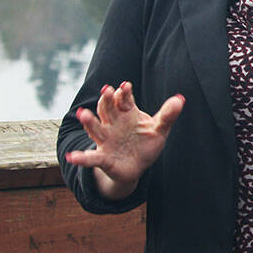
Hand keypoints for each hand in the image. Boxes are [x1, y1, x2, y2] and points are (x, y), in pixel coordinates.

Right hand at [64, 82, 183, 200]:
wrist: (137, 166)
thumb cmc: (146, 143)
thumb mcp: (159, 129)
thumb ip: (168, 115)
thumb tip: (180, 99)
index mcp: (126, 113)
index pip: (123, 100)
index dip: (124, 93)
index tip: (126, 86)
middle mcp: (113, 124)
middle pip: (107, 109)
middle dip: (106, 100)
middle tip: (107, 91)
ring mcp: (106, 140)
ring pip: (96, 128)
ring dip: (89, 121)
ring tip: (83, 114)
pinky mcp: (103, 158)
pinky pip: (91, 157)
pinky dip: (81, 157)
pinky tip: (72, 157)